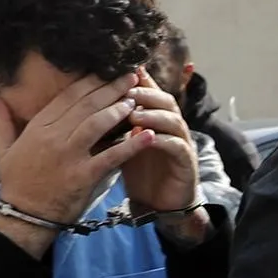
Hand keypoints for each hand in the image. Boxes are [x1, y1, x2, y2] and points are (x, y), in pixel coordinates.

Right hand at [0, 72, 153, 255]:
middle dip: (111, 88)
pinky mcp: (84, 176)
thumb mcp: (3, 149)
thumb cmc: (16, 182)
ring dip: (119, 109)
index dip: (90, 81)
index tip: (107, 71)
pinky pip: (111, 156)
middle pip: (86, 104)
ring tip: (137, 99)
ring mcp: (69, 156)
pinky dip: (131, 146)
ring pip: (98, 123)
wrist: (25, 217)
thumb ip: (0, 121)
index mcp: (38, 127)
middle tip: (131, 76)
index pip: (68, 96)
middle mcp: (54, 137)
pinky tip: (147, 135)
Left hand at [118, 74, 202, 216]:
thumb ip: (116, 123)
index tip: (120, 73)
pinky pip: (177, 146)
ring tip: (134, 114)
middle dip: (146, 94)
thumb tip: (91, 101)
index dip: (139, 81)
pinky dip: (163, 140)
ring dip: (154, 115)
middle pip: (165, 101)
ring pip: (173, 121)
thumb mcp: (124, 143)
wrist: (158, 204)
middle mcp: (173, 127)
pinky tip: (147, 138)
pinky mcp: (186, 162)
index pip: (151, 92)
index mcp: (157, 119)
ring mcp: (182, 143)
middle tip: (126, 91)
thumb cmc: (140, 171)